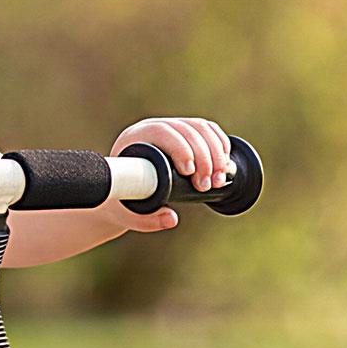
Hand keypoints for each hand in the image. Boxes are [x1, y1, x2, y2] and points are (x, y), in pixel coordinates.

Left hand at [110, 115, 234, 233]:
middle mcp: (152, 127)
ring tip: (218, 181)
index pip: (160, 132)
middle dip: (204, 157)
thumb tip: (172, 219)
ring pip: (201, 129)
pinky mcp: (185, 132)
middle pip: (186, 130)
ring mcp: (170, 127)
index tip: (189, 173)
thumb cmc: (123, 202)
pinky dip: (220, 145)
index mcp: (133, 139)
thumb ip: (149, 220)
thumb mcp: (131, 214)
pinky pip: (208, 130)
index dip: (180, 148)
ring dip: (216, 153)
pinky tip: (224, 165)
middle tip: (207, 186)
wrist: (122, 194)